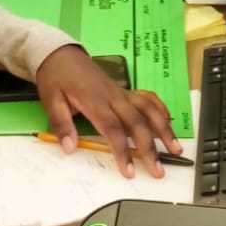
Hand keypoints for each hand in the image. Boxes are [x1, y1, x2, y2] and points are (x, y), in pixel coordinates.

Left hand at [35, 45, 182, 179]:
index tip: (129, 171)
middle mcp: (113, 97)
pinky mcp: (125, 91)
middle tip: (158, 170)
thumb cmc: (55, 77)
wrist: (61, 53)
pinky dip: (161, 110)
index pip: (113, 129)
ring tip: (175, 149)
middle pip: (137, 123)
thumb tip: (70, 148)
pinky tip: (169, 123)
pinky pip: (147, 99)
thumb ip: (61, 124)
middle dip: (150, 148)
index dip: (122, 151)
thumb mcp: (50, 100)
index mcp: (94, 101)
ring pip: (149, 110)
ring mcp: (122, 93)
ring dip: (164, 129)